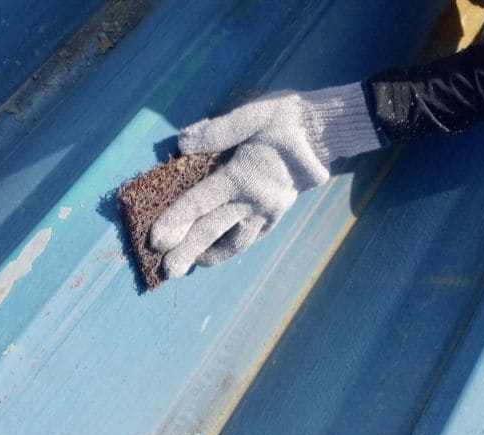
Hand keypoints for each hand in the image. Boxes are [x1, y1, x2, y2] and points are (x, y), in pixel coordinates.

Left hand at [151, 82, 381, 277]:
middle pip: (213, 230)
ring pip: (236, 242)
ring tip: (193, 265)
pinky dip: (235, 247)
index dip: (175, 220)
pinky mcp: (278, 215)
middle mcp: (253, 201)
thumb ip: (216, 131)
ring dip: (212, 255)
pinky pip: (253, 237)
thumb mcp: (253, 115)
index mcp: (242, 177)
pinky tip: (221, 251)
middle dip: (187, 251)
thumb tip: (181, 143)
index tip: (156, 240)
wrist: (327, 131)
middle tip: (167, 271)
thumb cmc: (287, 119)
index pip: (200, 202)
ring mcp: (267, 212)